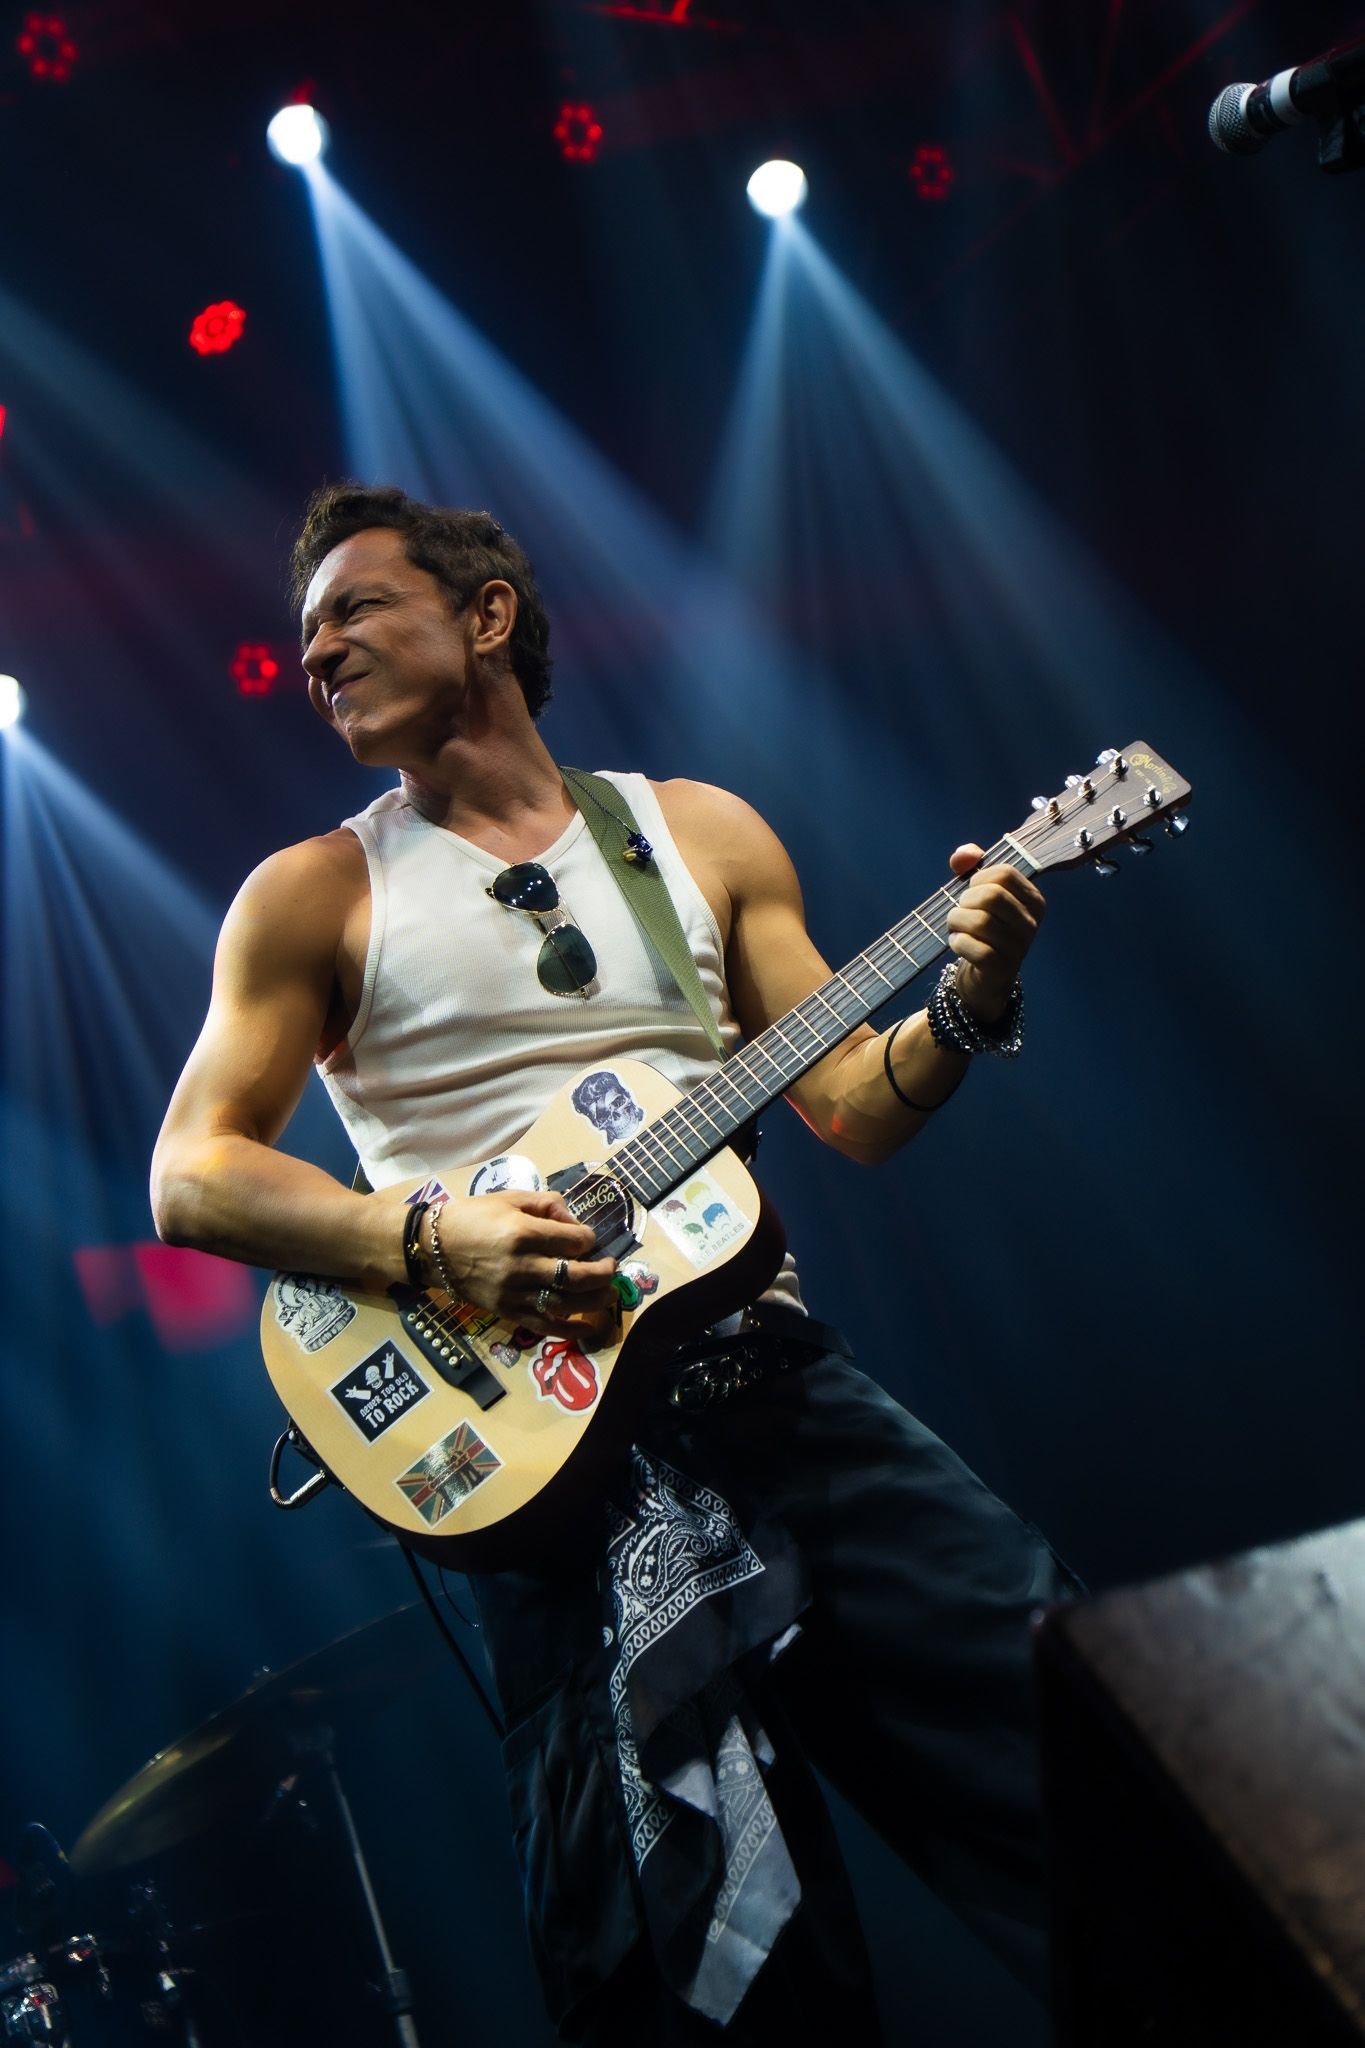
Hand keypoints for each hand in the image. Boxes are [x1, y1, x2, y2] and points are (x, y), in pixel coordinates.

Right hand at [420, 1188, 617, 1336]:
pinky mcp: (507, 1312)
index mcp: (522, 1233)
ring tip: (608, 1294)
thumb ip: (547, 1204)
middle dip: (603, 1273)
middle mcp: (521, 1266)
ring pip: (566, 1303)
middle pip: (577, 1275)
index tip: (589, 1238)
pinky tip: (589, 1327)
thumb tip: (574, 1219)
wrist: (432, 1249)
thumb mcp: (509, 1198)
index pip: (574, 1241)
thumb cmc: (472, 1218)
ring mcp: (514, 1293)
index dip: (589, 1238)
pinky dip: (570, 1329)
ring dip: (595, 1300)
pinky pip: (545, 1325)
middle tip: (611, 1268)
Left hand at [945, 844, 1045, 1022]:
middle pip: (991, 896)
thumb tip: (963, 856)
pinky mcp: (1002, 969)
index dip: (978, 877)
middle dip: (965, 901)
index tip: (971, 891)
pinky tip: (957, 943)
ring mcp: (1019, 948)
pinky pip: (976, 949)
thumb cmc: (982, 928)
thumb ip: (970, 864)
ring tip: (954, 926)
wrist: (985, 976)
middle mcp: (1032, 924)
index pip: (1004, 873)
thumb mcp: (978, 892)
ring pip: (980, 922)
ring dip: (956, 921)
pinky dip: (958, 942)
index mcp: (1033, 900)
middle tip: (960, 911)